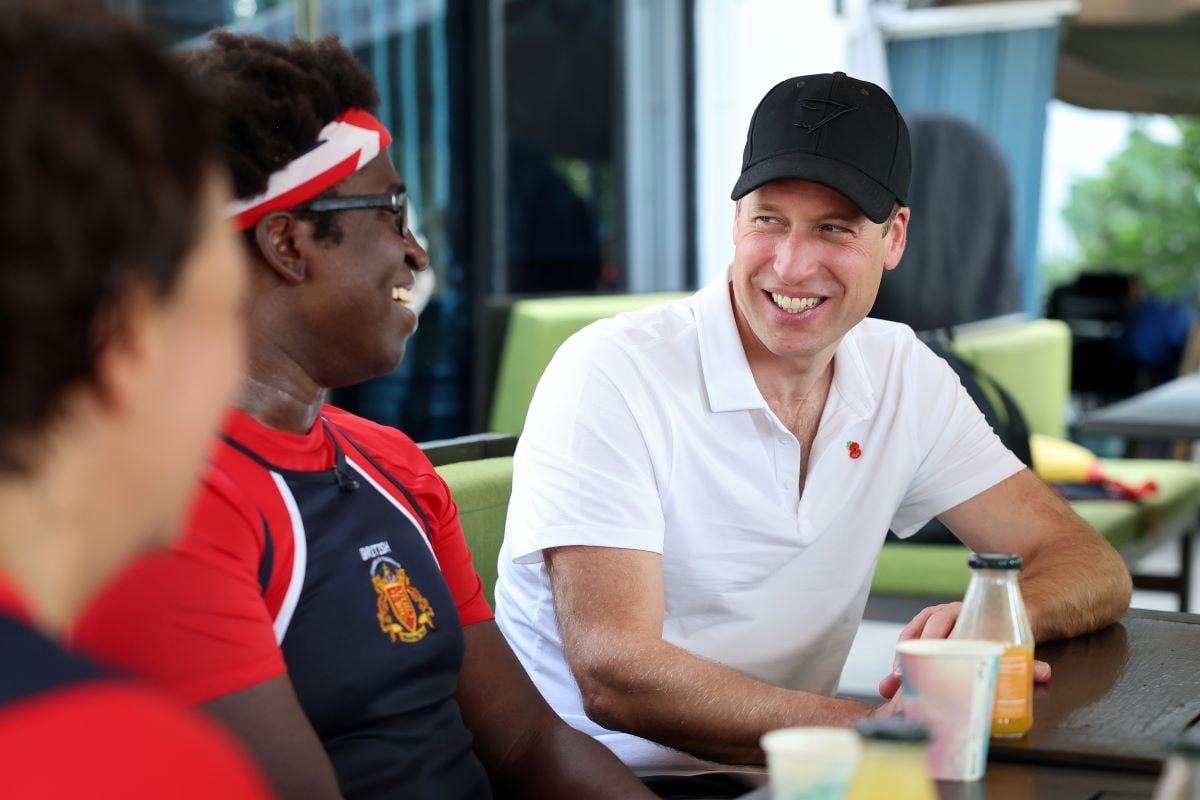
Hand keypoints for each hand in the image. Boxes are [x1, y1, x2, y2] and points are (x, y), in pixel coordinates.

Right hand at [876, 602, 1051, 698]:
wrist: (999, 625)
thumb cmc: (1002, 638)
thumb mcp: (1012, 648)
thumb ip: (1026, 662)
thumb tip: (1044, 673)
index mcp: (966, 612)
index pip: (945, 617)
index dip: (935, 636)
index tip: (932, 654)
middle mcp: (945, 616)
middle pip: (923, 630)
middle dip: (914, 653)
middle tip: (907, 673)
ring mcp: (932, 628)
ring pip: (911, 640)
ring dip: (901, 662)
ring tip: (894, 683)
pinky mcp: (924, 643)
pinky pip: (907, 652)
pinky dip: (899, 668)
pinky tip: (891, 685)